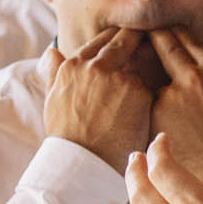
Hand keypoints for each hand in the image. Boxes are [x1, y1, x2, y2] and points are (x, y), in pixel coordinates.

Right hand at [44, 28, 154, 171]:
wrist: (83, 164)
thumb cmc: (67, 137)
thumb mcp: (52, 100)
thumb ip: (54, 71)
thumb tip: (52, 50)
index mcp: (73, 65)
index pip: (101, 39)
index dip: (114, 39)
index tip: (125, 40)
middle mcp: (95, 66)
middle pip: (124, 40)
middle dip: (136, 39)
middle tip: (150, 41)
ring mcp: (119, 78)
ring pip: (138, 64)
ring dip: (144, 70)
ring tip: (151, 82)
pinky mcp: (139, 93)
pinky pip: (149, 87)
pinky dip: (149, 96)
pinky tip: (149, 108)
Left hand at [148, 26, 202, 179]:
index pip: (188, 37)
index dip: (174, 31)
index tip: (165, 29)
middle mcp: (193, 76)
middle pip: (165, 43)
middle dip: (153, 37)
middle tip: (142, 35)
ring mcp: (172, 93)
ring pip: (152, 72)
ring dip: (145, 70)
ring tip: (137, 73)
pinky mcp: (154, 112)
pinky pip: (146, 97)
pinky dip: (144, 98)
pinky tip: (140, 104)